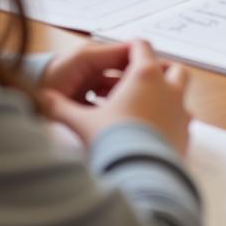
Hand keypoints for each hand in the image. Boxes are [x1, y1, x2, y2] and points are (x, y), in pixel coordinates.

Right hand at [41, 40, 191, 156]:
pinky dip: (170, 120)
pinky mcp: (186, 134)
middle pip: (171, 67)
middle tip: (138, 82)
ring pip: (181, 93)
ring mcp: (181, 111)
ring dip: (166, 95)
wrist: (140, 178)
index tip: (121, 56)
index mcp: (145, 75)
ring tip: (143, 108)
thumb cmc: (112, 142)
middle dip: (157, 70)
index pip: (142, 47)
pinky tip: (152, 133)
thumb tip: (38, 99)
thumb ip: (60, 108)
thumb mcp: (81, 122)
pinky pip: (182, 119)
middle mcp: (169, 88)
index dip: (131, 49)